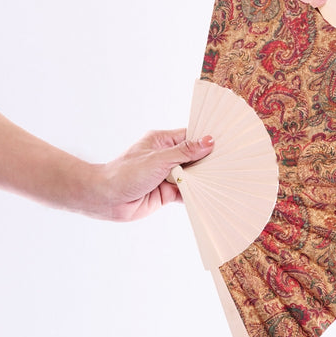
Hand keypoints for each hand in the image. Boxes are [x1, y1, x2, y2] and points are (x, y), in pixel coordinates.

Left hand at [90, 129, 213, 221]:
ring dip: (203, 178)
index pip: (190, 136)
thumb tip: (208, 141)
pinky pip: (186, 192)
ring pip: (191, 175)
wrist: (106, 199)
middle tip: (229, 160)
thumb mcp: (159, 159)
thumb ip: (185, 152)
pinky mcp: (166, 193)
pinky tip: (210, 194)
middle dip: (207, 160)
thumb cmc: (126, 172)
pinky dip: (196, 193)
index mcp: (162, 141)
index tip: (225, 141)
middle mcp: (166, 157)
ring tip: (225, 177)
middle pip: (193, 157)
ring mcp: (166, 175)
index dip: (206, 139)